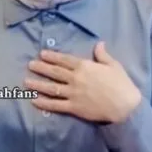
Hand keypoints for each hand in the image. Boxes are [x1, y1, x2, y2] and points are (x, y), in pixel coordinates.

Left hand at [24, 42, 141, 122]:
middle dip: (40, 68)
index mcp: (84, 67)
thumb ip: (103, 55)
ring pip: (51, 88)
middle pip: (54, 72)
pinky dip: (44, 103)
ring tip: (26, 82)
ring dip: (37, 84)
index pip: (64, 60)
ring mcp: (73, 93)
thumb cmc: (121, 84)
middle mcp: (75, 79)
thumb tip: (99, 43)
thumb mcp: (114, 65)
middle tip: (30, 65)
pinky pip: (56, 105)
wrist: (126, 107)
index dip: (52, 56)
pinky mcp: (74, 107)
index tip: (41, 54)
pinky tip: (34, 100)